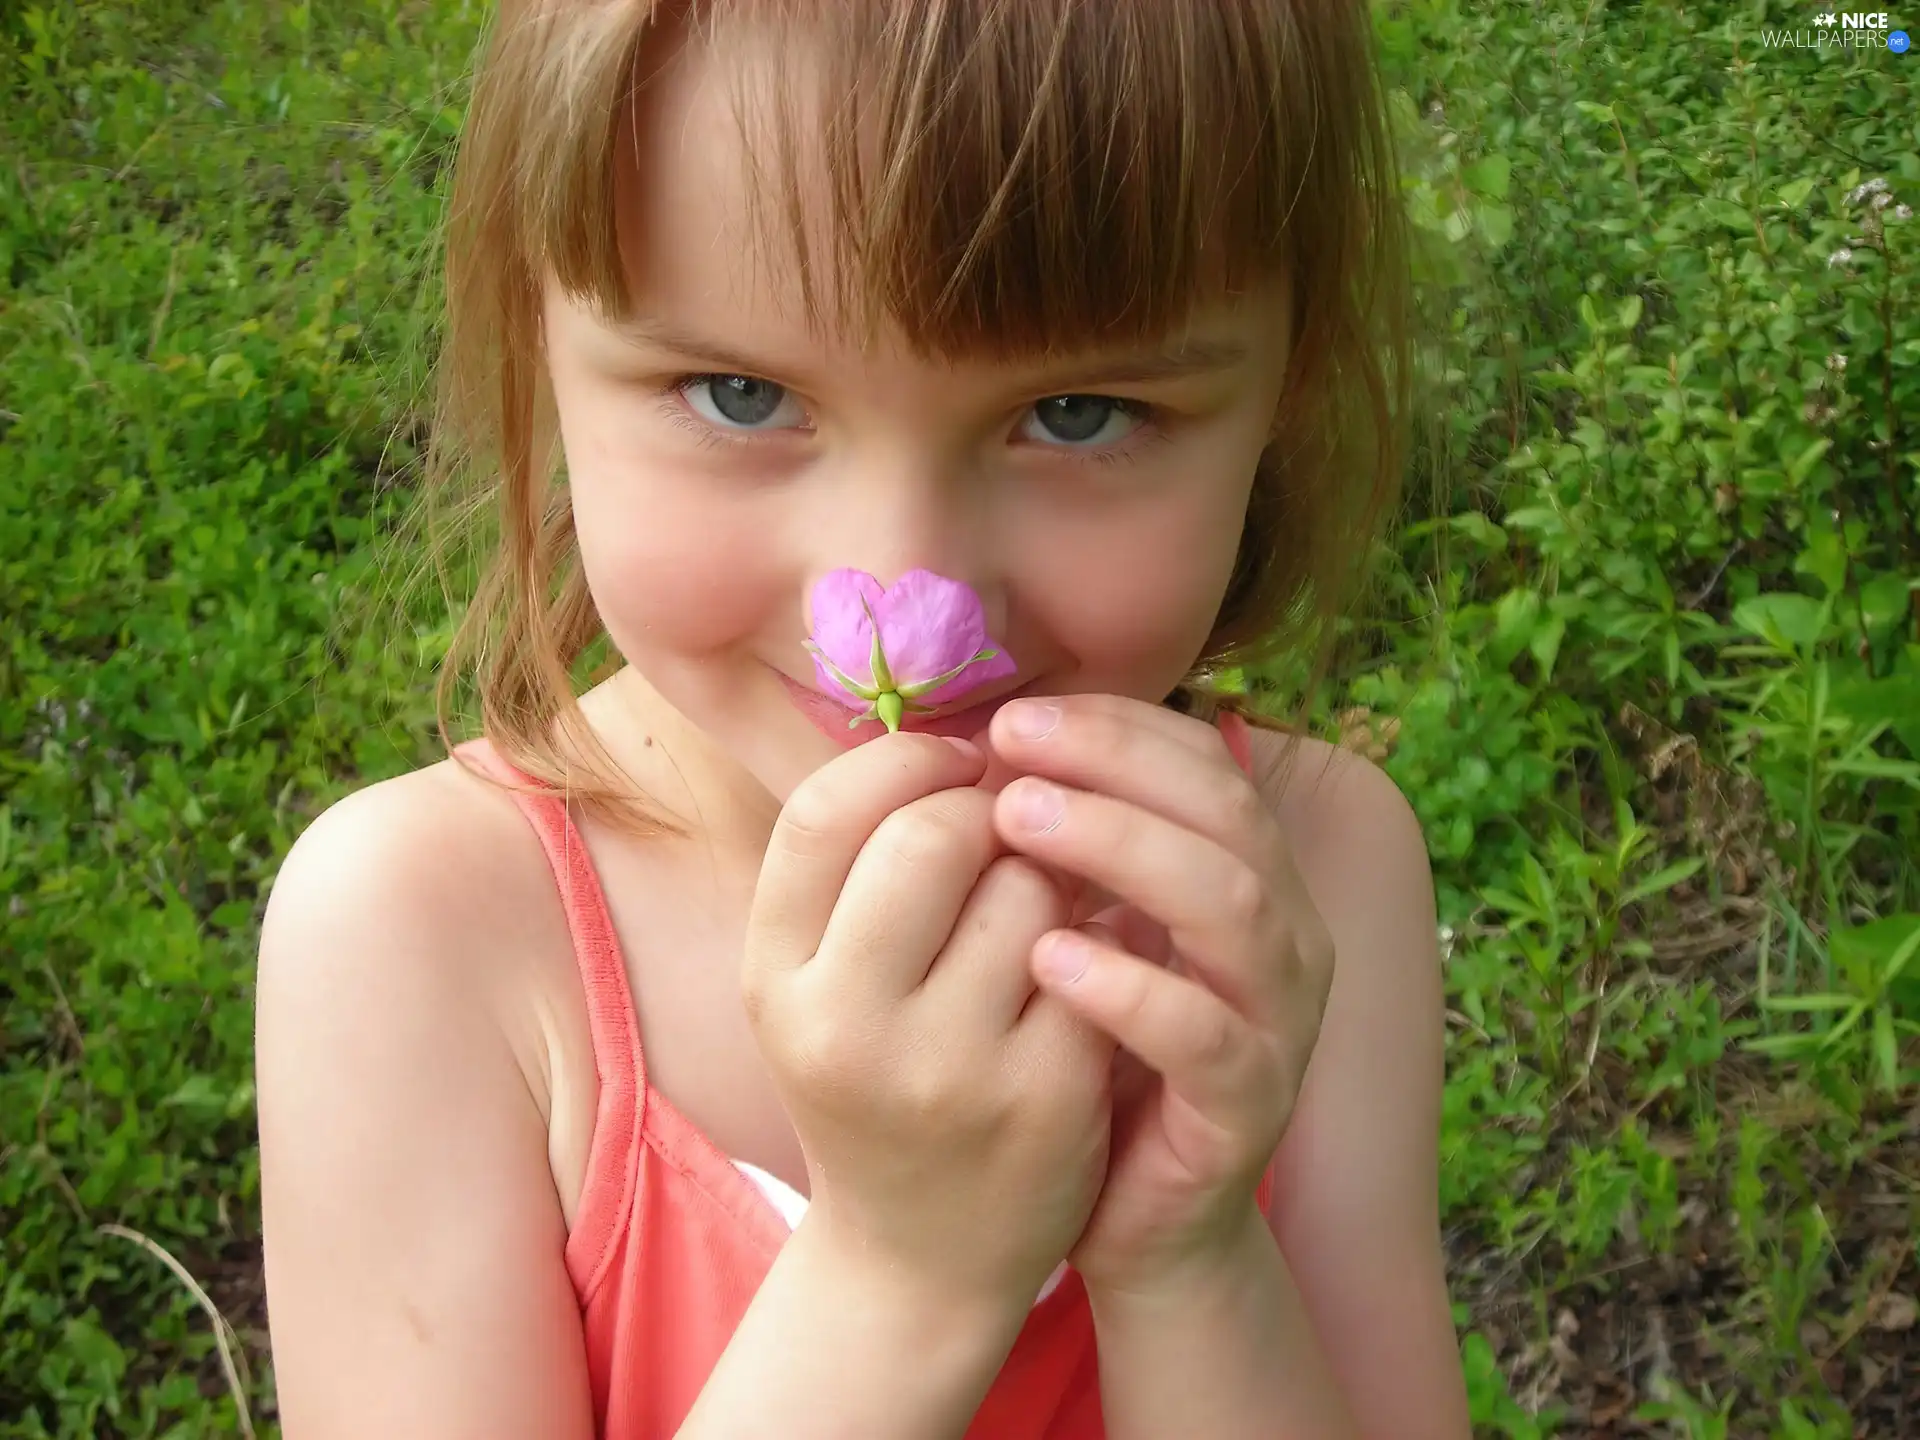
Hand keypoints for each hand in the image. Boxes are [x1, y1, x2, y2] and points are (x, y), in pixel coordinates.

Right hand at [742, 731, 1115, 1310]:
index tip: (955, 765)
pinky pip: (1091, 955)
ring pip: (1030, 887)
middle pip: (934, 836)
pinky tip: (1081, 976)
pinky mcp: (1045, 1099)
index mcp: (777, 978)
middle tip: (1006, 840)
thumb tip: (955, 724)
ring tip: (1036, 922)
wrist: (921, 1251)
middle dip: (988, 816)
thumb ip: (856, 858)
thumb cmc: (873, 1077)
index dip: (904, 762)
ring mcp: (949, 1070)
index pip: (825, 812)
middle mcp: (846, 1027)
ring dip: (1049, 880)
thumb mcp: (818, 977)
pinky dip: (1095, 945)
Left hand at [984, 694, 1334, 1296]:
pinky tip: (1048, 958)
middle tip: (1010, 747)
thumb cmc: (1097, 1059)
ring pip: (1232, 905)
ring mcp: (1277, 1022)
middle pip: (1225, 812)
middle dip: (1115, 763)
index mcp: (1249, 879)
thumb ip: (1072, 854)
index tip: (1012, 716)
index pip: (1204, 763)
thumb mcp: (1090, 933)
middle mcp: (1282, 936)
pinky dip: (1132, 988)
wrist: (1141, 1221)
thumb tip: (987, 746)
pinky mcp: (1249, 1108)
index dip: (1116, 727)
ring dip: (1123, 847)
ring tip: (1019, 822)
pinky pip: (1207, 1037)